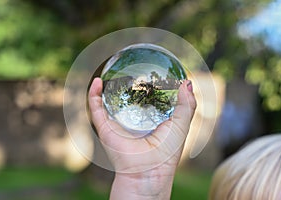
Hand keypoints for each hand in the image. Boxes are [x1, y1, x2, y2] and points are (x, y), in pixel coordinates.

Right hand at [88, 77, 195, 199]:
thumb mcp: (182, 124)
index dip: (152, 86)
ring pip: (110, 101)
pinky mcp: (105, 128)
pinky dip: (93, 95)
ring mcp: (118, 124)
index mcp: (152, 120)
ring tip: (109, 71)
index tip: (154, 71)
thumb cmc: (167, 152)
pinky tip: (96, 81)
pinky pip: (96, 108)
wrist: (148, 172)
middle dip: (128, 83)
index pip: (150, 100)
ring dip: (107, 87)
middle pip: (129, 98)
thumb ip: (187, 105)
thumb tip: (186, 83)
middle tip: (132, 67)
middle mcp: (134, 121)